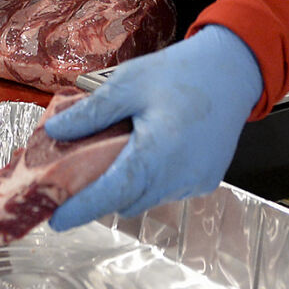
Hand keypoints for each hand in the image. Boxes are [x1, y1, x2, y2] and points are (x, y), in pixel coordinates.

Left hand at [43, 26, 263, 227]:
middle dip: (100, 194)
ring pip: (146, 198)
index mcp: (157, 154)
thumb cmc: (182, 72)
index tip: (55, 219)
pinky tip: (147, 152)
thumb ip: (91, 112)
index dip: (80, 209)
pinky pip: (168, 191)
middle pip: (126, 200)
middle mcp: (179, 177)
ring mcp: (195, 183)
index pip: (111, 193)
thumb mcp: (128, 83)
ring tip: (113, 155)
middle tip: (75, 175)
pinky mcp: (205, 181)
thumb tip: (55, 132)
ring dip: (126, 186)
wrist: (233, 69)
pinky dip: (150, 180)